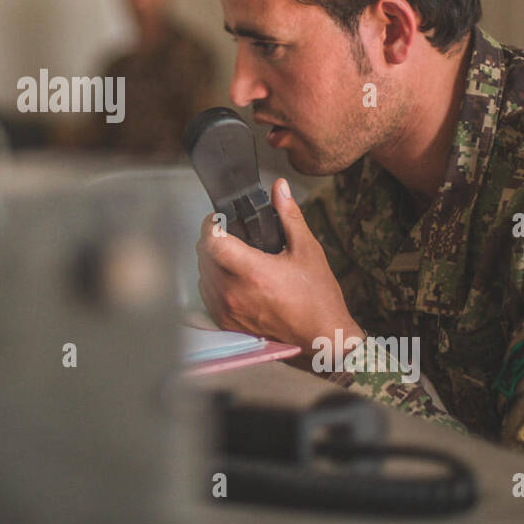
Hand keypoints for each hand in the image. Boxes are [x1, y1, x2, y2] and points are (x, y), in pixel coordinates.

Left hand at [195, 178, 360, 346]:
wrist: (321, 335)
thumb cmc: (317, 296)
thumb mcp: (307, 249)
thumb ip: (288, 216)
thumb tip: (279, 188)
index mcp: (253, 272)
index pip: (212, 241)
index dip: (211, 224)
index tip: (219, 219)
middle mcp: (234, 292)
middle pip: (203, 255)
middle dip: (212, 239)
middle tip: (230, 234)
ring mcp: (228, 309)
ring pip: (203, 274)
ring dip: (212, 260)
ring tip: (232, 255)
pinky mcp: (226, 322)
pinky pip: (207, 294)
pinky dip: (214, 282)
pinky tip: (232, 277)